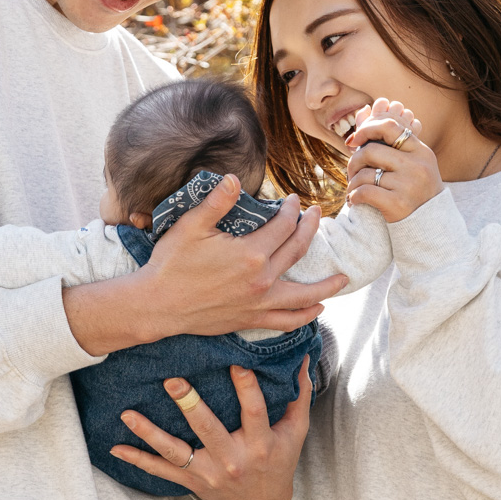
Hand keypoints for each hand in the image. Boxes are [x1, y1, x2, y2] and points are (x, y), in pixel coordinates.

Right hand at [64, 172, 347, 355]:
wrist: (157, 305)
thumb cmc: (170, 264)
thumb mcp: (190, 227)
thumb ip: (216, 202)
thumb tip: (233, 178)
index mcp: (250, 253)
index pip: (282, 226)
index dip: (291, 210)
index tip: (293, 201)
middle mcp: (261, 279)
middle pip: (297, 251)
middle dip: (309, 230)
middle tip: (318, 216)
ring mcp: (258, 303)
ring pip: (302, 294)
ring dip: (325, 285)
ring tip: (343, 278)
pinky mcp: (250, 319)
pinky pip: (286, 321)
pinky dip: (305, 316)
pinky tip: (317, 310)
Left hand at [110, 361, 312, 499]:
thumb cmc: (280, 461)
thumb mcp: (296, 432)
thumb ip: (299, 394)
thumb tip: (304, 359)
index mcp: (261, 444)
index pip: (255, 412)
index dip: (247, 388)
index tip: (236, 363)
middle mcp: (233, 460)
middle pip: (208, 430)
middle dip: (190, 405)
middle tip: (172, 381)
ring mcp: (208, 473)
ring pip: (175, 452)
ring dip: (150, 433)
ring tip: (128, 414)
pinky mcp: (191, 482)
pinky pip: (160, 471)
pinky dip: (137, 459)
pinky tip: (115, 447)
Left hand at [345, 98, 441, 223]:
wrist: (431, 225)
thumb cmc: (415, 190)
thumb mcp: (412, 162)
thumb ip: (390, 141)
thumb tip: (364, 111)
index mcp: (421, 151)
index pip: (389, 126)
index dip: (367, 128)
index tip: (354, 140)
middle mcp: (417, 165)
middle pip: (371, 150)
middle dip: (354, 161)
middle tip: (351, 172)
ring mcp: (409, 185)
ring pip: (365, 174)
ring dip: (352, 183)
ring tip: (354, 190)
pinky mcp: (398, 204)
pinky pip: (364, 192)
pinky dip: (354, 196)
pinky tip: (355, 200)